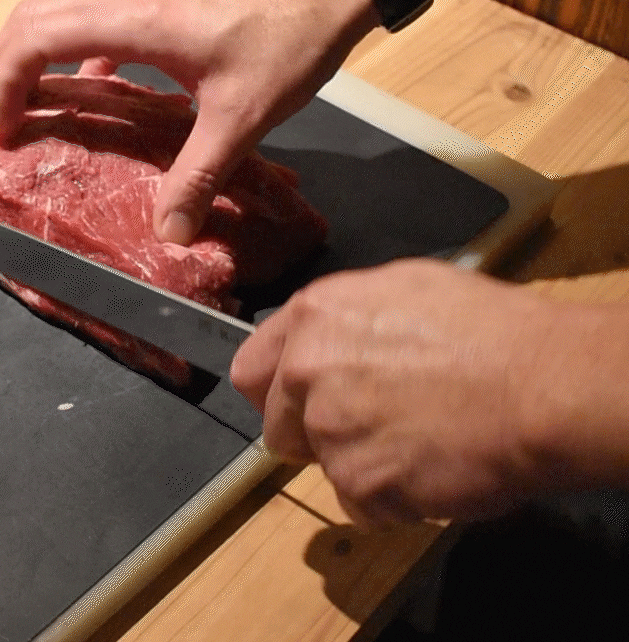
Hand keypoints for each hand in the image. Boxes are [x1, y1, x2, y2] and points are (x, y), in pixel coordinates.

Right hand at [0, 0, 377, 243]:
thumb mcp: (241, 117)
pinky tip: (98, 93)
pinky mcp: (157, 1)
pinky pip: (92, 22)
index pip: (36, 38)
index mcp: (133, 22)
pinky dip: (72, 54)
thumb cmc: (287, 39)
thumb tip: (168, 232)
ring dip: (32, 57)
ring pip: (56, 13)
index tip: (6, 130)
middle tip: (6, 124)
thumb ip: (199, 176)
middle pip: (30, 18)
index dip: (6, 84)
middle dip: (4, 69)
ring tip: (33, 110)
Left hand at [230, 259, 564, 525]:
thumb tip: (330, 343)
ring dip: (362, 465)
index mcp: (313, 316)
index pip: (252, 371)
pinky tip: (431, 468)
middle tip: (372, 427)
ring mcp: (328, 431)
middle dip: (314, 435)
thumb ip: (346, 321)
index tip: (299, 405)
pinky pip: (361, 504)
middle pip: (278, 427)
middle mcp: (305, 371)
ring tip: (419, 441)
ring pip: (325, 466)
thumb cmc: (491, 331)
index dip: (277, 393)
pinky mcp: (357, 484)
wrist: (542, 386)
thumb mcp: (406, 289)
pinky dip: (391, 498)